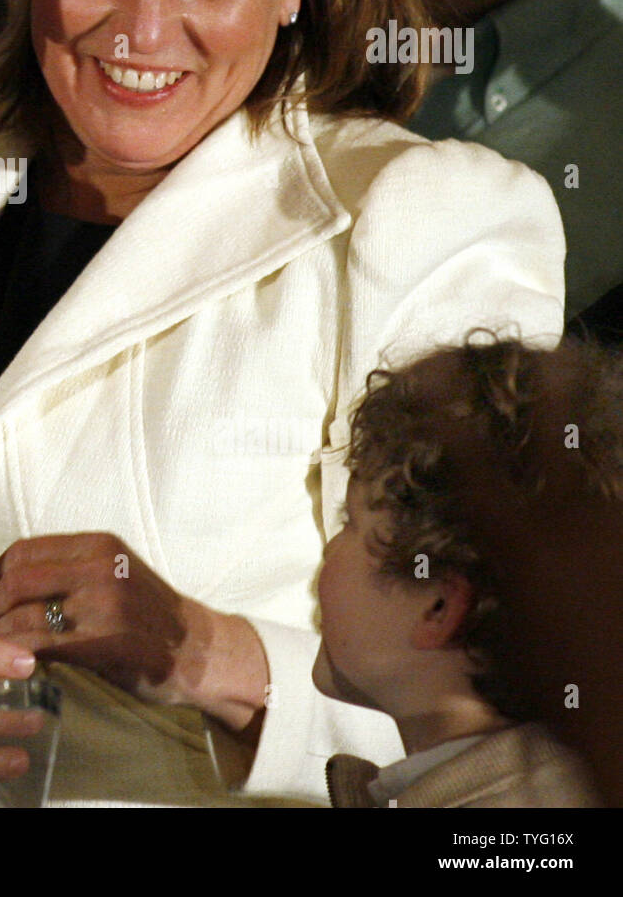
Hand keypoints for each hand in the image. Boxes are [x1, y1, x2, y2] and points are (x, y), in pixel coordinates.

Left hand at [0, 532, 267, 729]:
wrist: (201, 652)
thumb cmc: (150, 617)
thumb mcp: (114, 574)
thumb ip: (69, 570)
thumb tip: (7, 581)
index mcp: (99, 545)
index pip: (24, 549)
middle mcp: (99, 567)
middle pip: (16, 579)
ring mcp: (102, 604)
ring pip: (21, 613)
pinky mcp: (102, 643)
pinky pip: (38, 644)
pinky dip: (15, 655)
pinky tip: (14, 665)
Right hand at [442, 414, 622, 804]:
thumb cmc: (554, 685)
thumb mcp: (506, 636)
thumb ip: (489, 594)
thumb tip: (476, 579)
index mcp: (516, 538)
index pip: (470, 461)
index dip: (448, 416)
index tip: (434, 380)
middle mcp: (566, 520)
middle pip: (555, 436)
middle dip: (551, 392)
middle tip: (554, 354)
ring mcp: (615, 529)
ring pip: (606, 465)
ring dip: (599, 434)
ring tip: (603, 394)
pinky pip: (622, 500)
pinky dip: (616, 488)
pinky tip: (616, 480)